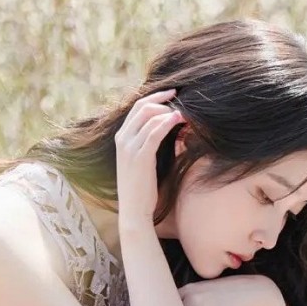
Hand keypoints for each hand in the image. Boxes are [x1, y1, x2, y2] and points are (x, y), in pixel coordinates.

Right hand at [115, 87, 183, 228]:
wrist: (133, 211)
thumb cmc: (141, 188)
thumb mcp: (142, 161)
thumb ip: (149, 143)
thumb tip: (168, 128)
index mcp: (121, 138)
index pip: (137, 107)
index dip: (155, 98)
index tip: (172, 94)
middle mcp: (122, 139)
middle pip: (142, 106)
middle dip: (162, 98)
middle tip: (180, 97)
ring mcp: (129, 148)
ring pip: (149, 116)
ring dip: (169, 111)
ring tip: (185, 112)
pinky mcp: (140, 157)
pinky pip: (154, 132)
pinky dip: (168, 122)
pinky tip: (179, 120)